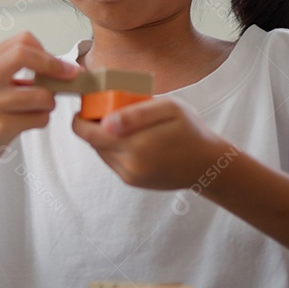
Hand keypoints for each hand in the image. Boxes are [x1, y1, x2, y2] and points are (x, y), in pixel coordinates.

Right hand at [0, 32, 79, 170]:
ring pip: (41, 94)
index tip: (60, 65)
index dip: (47, 52)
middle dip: (56, 66)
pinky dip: (41, 120)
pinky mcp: (0, 126)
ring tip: (40, 108)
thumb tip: (62, 66)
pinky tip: (29, 122)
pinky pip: (39, 118)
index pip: (23, 41)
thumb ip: (18, 68)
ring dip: (50, 103)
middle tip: (70, 76)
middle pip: (25, 54)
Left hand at [71, 97, 237, 191]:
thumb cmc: (190, 130)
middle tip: (106, 109)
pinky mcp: (132, 181)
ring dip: (103, 137)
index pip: (87, 133)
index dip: (80, 118)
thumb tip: (104, 122)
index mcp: (135, 145)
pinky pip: (112, 160)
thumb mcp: (170, 109)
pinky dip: (114, 147)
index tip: (86, 106)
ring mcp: (129, 175)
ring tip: (122, 124)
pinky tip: (131, 138)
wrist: (207, 164)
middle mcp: (128, 164)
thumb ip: (136, 113)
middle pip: (92, 142)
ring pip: (101, 151)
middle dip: (92, 125)